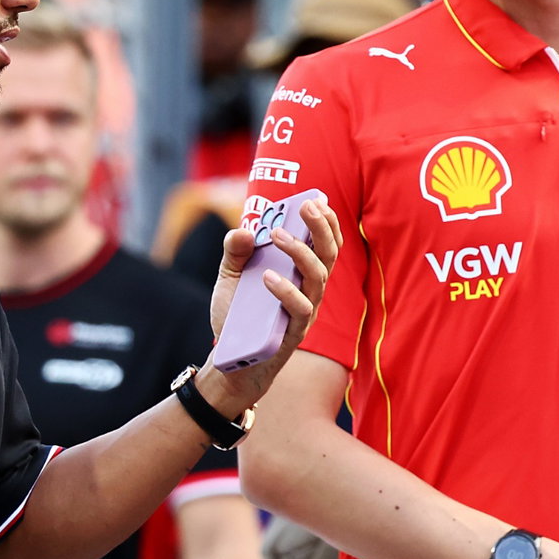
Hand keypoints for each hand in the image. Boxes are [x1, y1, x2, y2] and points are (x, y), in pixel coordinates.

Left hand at [201, 198, 340, 410]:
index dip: (328, 222)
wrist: (231, 359)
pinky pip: (299, 309)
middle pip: (329, 255)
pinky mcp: (293, 333)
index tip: (319, 199)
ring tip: (278, 234)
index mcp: (299, 274)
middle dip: (322, 228)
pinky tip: (267, 277)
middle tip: (306, 206)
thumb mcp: (230, 278)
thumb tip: (243, 230)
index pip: (325, 244)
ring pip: (318, 278)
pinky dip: (285, 290)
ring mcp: (304, 312)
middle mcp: (308, 291)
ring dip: (300, 252)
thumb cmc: (237, 317)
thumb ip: (235, 252)